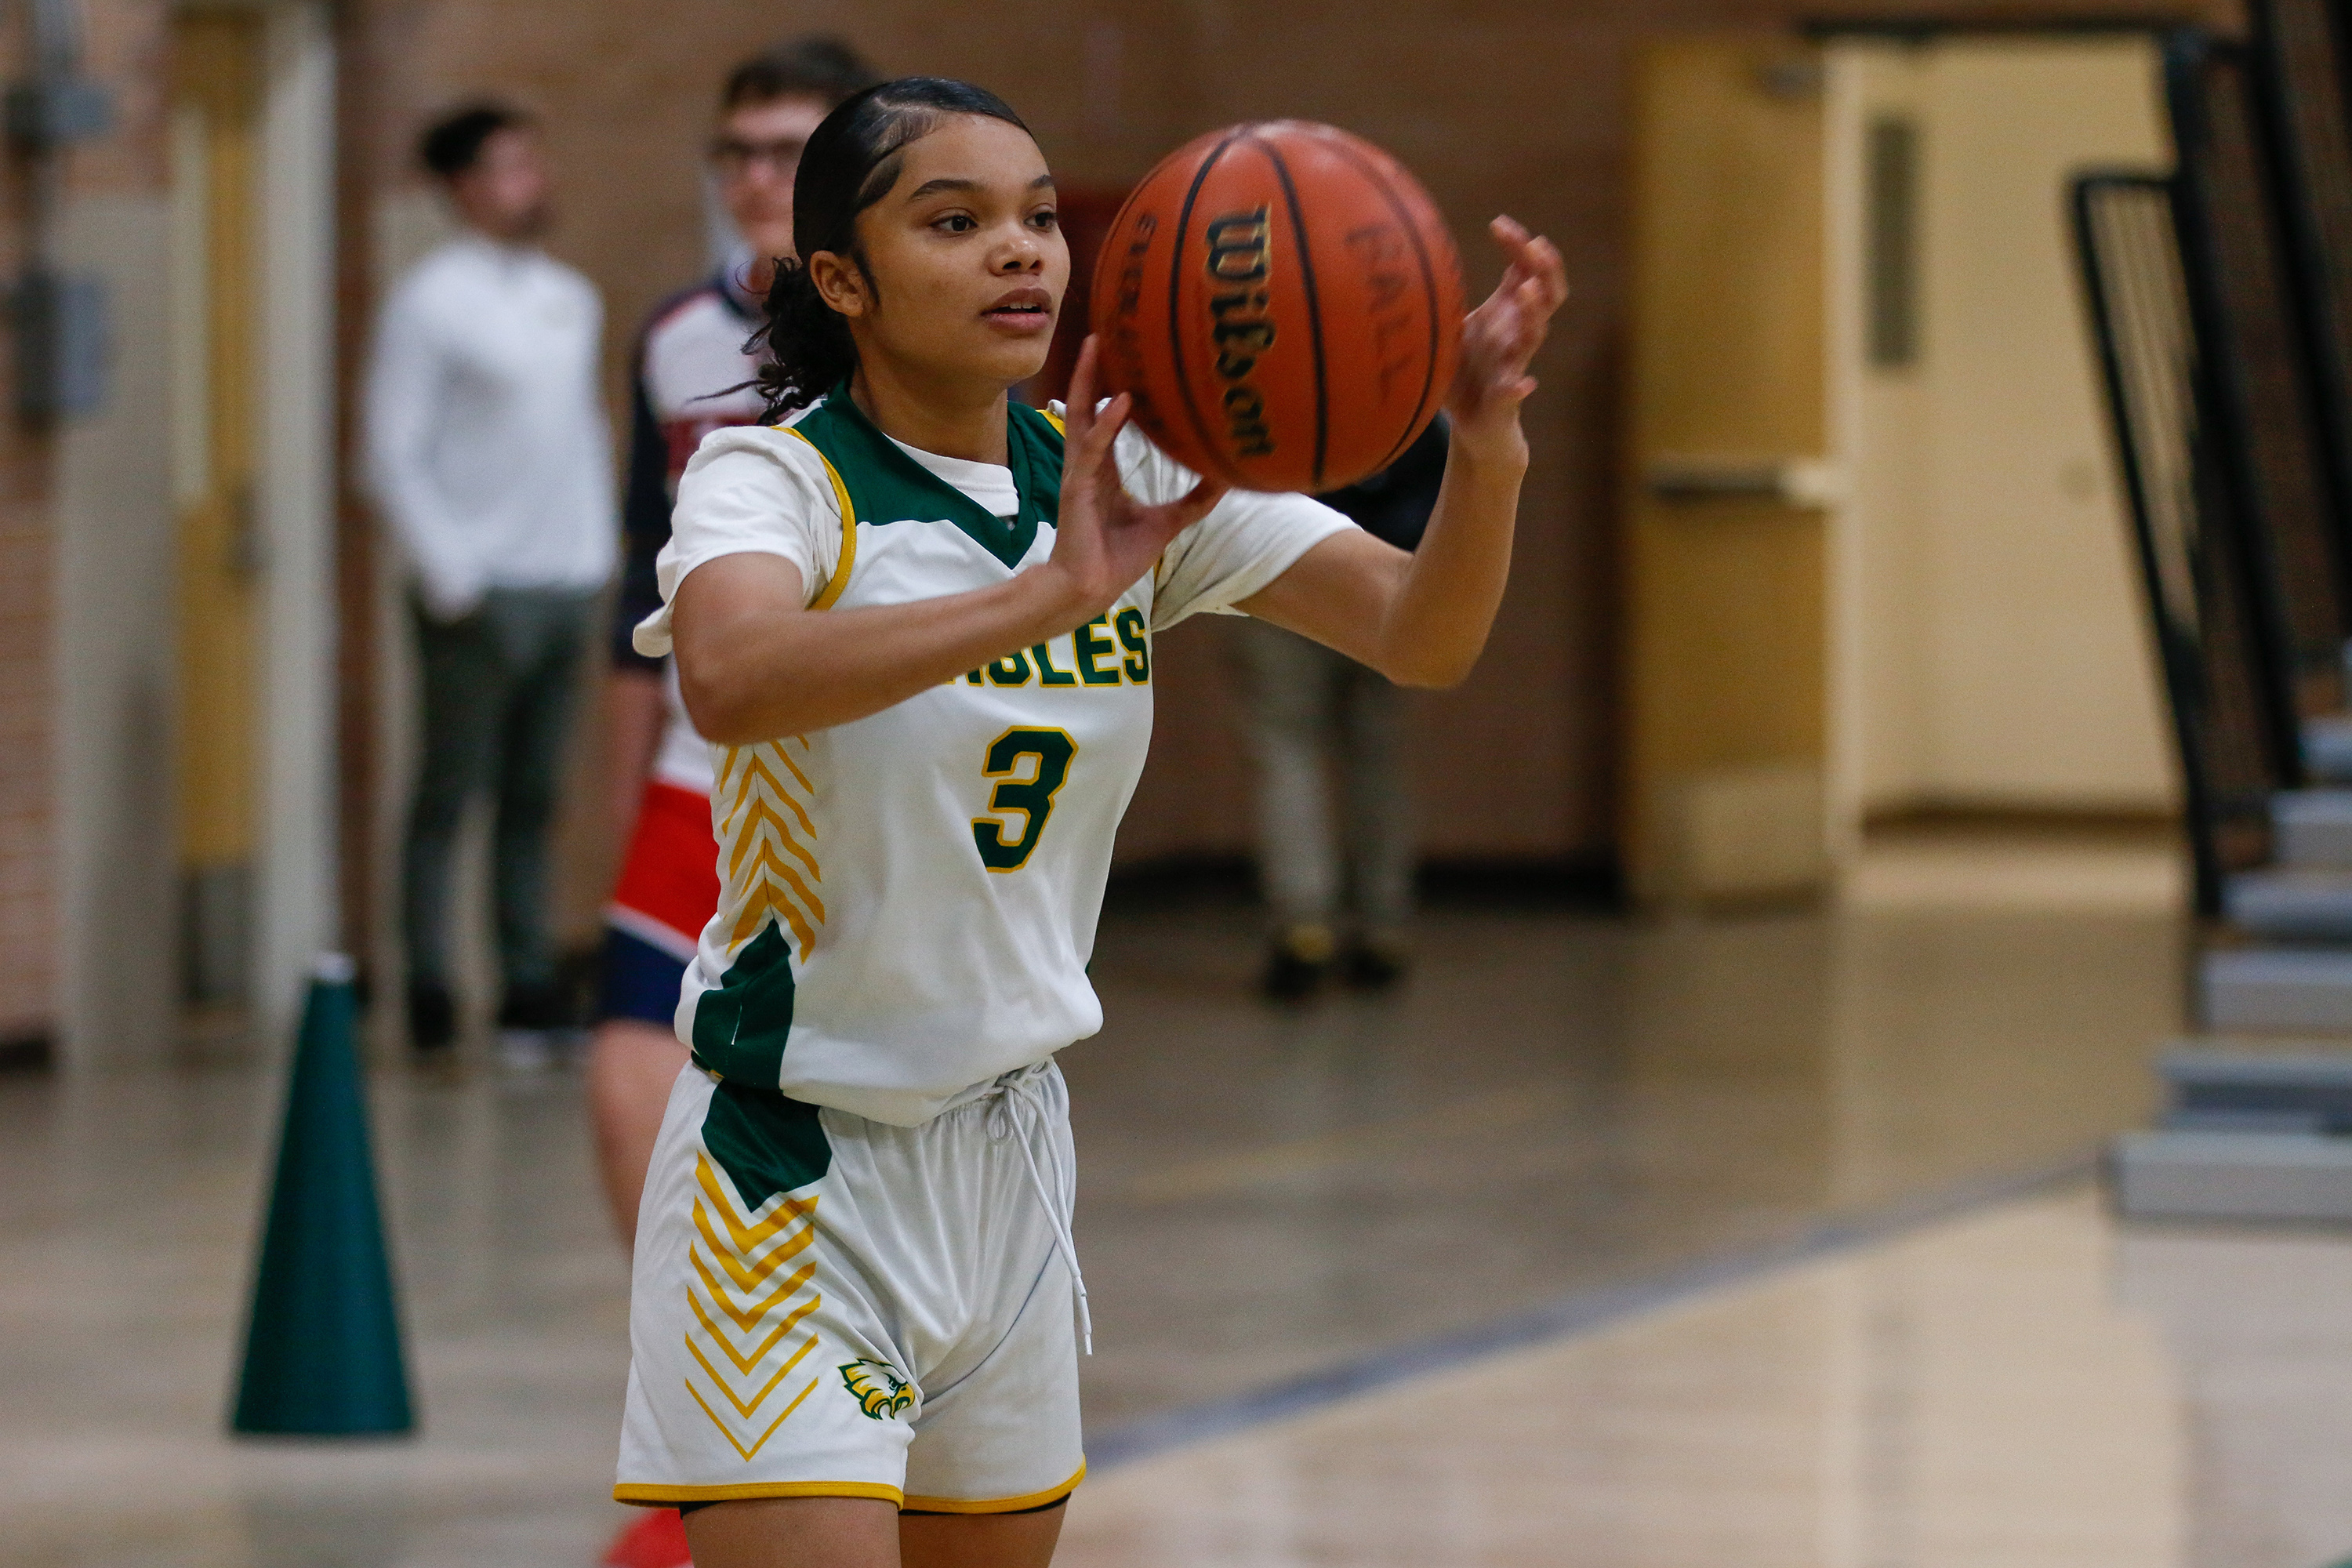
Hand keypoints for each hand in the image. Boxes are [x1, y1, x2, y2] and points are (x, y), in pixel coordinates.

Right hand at [1038, 336, 1226, 622]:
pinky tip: (1123, 403)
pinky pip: (1093, 450)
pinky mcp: (1079, 488)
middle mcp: (1087, 463)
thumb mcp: (1166, 524)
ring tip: (1098, 345)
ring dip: (1089, 380)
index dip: (1111, 386)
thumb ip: (1192, 500)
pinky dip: (1107, 425)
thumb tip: (1225, 479)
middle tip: (1103, 331)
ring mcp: (1080, 473)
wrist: (1090, 590)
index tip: (1126, 355)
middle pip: (1086, 404)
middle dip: (1092, 369)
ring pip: (1081, 416)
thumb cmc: (1117, 558)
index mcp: (1103, 469)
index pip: (1104, 417)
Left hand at [1445, 216, 1568, 462]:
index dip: (1519, 245)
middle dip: (1544, 268)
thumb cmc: (1465, 373)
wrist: (1475, 427)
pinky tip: (1523, 384)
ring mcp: (1515, 364)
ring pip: (1534, 335)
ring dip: (1534, 312)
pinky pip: (1515, 392)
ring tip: (1528, 291)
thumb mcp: (1458, 327)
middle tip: (1535, 246)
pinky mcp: (1505, 399)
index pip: (1526, 270)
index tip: (1499, 224)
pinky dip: (1519, 387)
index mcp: (1508, 315)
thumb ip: (1457, 298)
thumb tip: (1437, 256)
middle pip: (1547, 294)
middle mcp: (1517, 334)